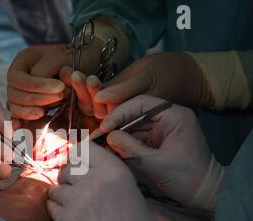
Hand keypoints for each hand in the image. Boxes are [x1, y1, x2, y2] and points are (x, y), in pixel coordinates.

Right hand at [7, 42, 103, 123]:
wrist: (91, 65)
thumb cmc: (79, 57)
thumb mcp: (63, 57)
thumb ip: (45, 68)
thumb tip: (33, 85)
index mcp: (24, 60)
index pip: (16, 78)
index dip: (36, 86)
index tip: (60, 88)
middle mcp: (20, 77)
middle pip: (13, 94)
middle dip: (36, 99)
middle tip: (60, 98)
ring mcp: (23, 93)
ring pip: (14, 107)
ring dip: (29, 111)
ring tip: (46, 112)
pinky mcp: (30, 107)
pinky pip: (19, 117)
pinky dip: (21, 123)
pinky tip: (21, 129)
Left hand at [47, 142, 160, 220]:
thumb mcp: (128, 189)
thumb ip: (105, 174)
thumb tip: (81, 167)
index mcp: (114, 170)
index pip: (83, 148)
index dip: (76, 157)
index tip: (75, 165)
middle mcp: (94, 179)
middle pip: (66, 168)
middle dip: (67, 180)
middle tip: (76, 193)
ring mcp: (78, 198)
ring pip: (55, 188)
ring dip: (61, 198)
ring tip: (75, 210)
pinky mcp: (66, 218)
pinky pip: (51, 207)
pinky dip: (57, 213)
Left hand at [70, 52, 214, 119]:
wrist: (181, 73)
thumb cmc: (167, 76)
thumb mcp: (146, 81)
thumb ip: (123, 91)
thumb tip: (99, 99)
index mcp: (124, 120)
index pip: (100, 112)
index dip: (87, 96)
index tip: (78, 77)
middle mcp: (117, 117)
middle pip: (92, 108)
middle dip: (81, 90)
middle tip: (71, 73)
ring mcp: (113, 107)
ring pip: (91, 100)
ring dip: (80, 86)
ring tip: (71, 70)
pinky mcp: (112, 96)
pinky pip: (96, 91)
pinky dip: (84, 81)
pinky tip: (73, 69)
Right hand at [101, 95, 223, 210]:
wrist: (206, 195)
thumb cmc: (188, 178)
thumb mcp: (157, 163)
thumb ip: (131, 149)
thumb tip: (108, 138)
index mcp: (174, 115)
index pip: (140, 104)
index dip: (119, 114)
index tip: (104, 128)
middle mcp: (167, 118)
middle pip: (134, 114)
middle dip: (115, 126)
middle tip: (95, 137)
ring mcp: (162, 130)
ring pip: (132, 127)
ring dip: (117, 136)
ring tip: (99, 145)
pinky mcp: (157, 142)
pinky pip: (135, 138)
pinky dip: (123, 145)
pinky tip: (109, 151)